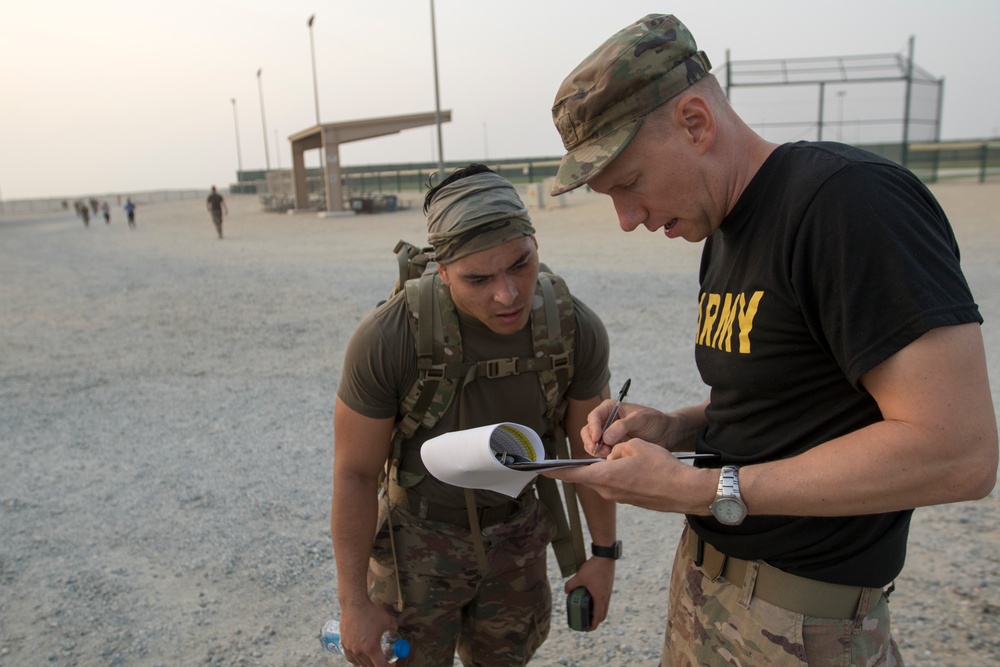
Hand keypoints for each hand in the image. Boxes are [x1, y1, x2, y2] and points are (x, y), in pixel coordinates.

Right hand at [339, 600, 396, 666]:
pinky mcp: (344, 644)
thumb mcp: (388, 620)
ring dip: (368, 663)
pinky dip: (358, 660)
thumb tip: (394, 633)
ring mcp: (350, 649)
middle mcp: (359, 651)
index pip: (381, 666)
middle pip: (370, 666)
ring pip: (360, 663)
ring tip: (374, 657)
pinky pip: (351, 658)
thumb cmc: (371, 612)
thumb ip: (393, 629)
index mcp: (371, 648)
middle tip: (384, 660)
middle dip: (379, 664)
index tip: (392, 664)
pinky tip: (361, 656)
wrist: (354, 604)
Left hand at [542, 439, 713, 514]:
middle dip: (594, 460)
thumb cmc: (660, 467)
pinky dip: (622, 473)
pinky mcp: (629, 500)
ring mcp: (618, 497)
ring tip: (633, 456)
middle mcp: (607, 490)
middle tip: (604, 448)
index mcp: (604, 476)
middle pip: (591, 472)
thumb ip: (615, 448)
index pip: (570, 474)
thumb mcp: (634, 446)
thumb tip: (611, 455)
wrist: (683, 491)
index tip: (538, 470)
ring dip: (612, 465)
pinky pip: (618, 483)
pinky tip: (639, 466)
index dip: (553, 471)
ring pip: (606, 476)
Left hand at [563, 555, 614, 629]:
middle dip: (595, 621)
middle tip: (586, 621)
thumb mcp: (579, 577)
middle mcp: (606, 597)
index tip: (586, 629)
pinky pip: (603, 599)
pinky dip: (598, 603)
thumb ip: (571, 585)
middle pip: (602, 615)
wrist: (605, 556)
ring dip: (596, 611)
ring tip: (586, 610)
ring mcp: (608, 592)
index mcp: (600, 598)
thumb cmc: (594, 567)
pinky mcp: (608, 586)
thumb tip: (566, 591)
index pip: (598, 618)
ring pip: (604, 607)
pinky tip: (589, 597)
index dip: (592, 625)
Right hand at [583, 401, 673, 457]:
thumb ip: (622, 426)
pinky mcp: (612, 448)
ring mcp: (607, 436)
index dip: (593, 428)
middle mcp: (605, 421)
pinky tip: (610, 460)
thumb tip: (605, 438)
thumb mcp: (640, 419)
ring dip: (596, 451)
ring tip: (607, 456)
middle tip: (598, 451)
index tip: (597, 438)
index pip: (594, 416)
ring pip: (592, 443)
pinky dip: (603, 457)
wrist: (666, 435)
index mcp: (610, 409)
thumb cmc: (654, 421)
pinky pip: (601, 453)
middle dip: (591, 441)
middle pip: (588, 431)